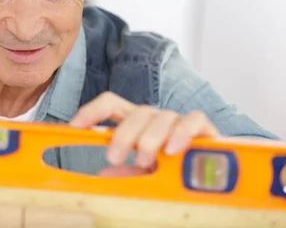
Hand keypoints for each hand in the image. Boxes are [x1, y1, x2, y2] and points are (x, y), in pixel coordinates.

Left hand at [69, 91, 218, 176]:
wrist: (211, 179)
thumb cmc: (173, 176)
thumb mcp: (143, 177)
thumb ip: (126, 174)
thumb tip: (103, 176)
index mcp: (136, 125)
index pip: (111, 104)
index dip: (92, 111)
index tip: (74, 127)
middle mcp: (156, 119)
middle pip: (135, 110)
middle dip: (122, 134)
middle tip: (114, 157)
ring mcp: (179, 122)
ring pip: (159, 115)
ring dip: (148, 138)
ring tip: (144, 161)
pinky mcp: (204, 129)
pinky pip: (193, 118)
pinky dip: (181, 132)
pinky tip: (172, 149)